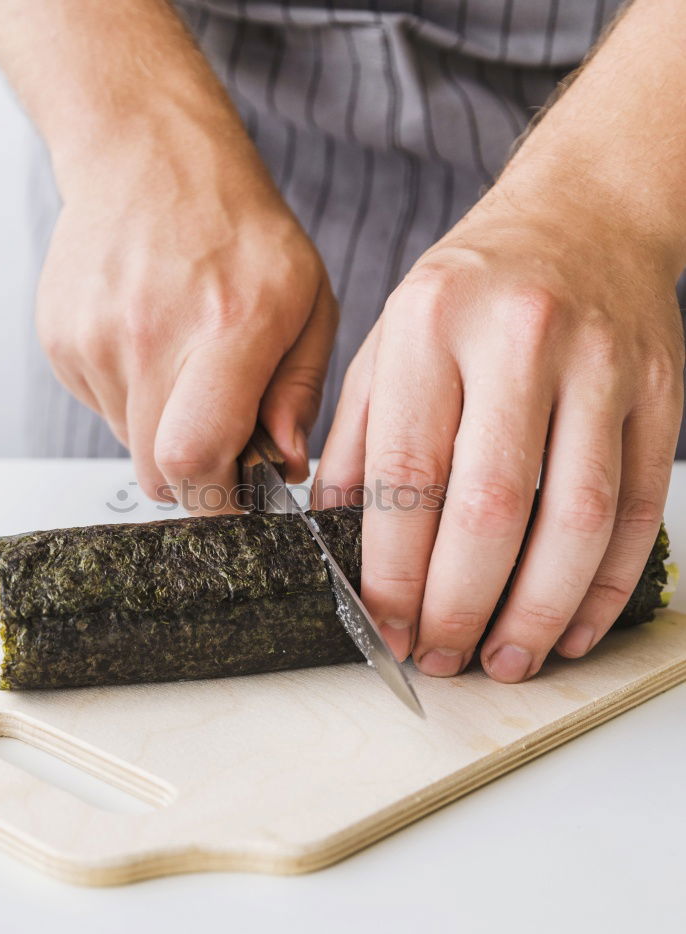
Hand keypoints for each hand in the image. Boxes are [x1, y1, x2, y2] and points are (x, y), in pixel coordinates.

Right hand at [37, 115, 336, 512]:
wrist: (148, 156)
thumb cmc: (240, 227)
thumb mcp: (308, 299)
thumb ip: (300, 390)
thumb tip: (285, 463)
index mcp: (228, 326)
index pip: (196, 458)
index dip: (216, 502)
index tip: (236, 500)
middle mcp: (151, 335)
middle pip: (158, 472)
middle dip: (195, 475)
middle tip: (220, 433)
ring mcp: (95, 338)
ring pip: (129, 445)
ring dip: (163, 430)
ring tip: (185, 365)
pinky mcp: (60, 340)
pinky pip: (102, 409)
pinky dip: (132, 399)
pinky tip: (151, 345)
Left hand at [315, 182, 683, 681]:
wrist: (584, 216)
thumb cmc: (469, 291)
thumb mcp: (389, 341)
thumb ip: (358, 437)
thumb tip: (336, 539)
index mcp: (432, 326)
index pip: (406, 473)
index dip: (395, 569)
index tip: (386, 627)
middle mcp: (519, 340)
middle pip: (490, 507)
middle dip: (462, 605)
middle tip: (442, 658)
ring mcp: (601, 366)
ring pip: (574, 519)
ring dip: (538, 612)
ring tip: (505, 661)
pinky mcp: (660, 392)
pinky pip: (634, 508)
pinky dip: (605, 583)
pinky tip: (573, 626)